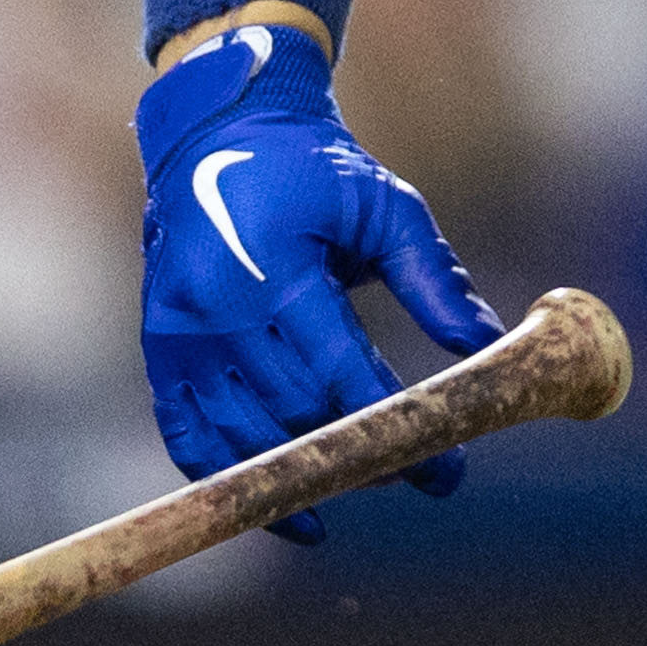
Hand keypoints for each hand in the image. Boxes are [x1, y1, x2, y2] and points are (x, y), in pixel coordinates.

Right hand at [135, 25, 499, 541]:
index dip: (395, 431)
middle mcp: (215, 307)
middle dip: (359, 453)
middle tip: (412, 468)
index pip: (342, 375)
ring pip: (245, 436)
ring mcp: (178, 332)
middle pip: (296, 414)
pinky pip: (188, 435)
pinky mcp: (159, 347)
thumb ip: (433, 278)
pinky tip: (288, 511)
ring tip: (362, 480)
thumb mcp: (385, 207)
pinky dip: (233, 479)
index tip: (445, 472)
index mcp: (275, 268)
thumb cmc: (313, 170)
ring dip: (305, 473)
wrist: (219, 134)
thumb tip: (487, 347)